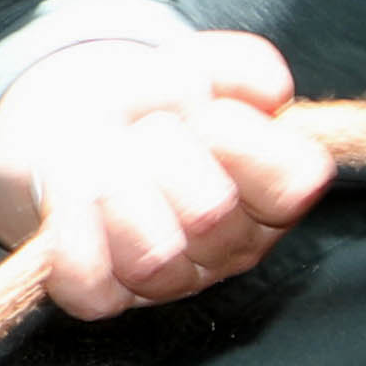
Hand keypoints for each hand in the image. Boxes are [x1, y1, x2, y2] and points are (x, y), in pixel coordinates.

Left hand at [0, 26, 335, 318]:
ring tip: (101, 160)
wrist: (78, 132)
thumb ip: (243, 67)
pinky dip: (71, 230)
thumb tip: (269, 91)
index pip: (294, 185)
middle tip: (145, 132)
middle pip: (209, 215)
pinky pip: (87, 280)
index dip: (245, 141)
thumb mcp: (201, 69)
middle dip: (163, 153)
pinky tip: (72, 196)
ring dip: (113, 189)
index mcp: (272, 194)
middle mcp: (230, 247)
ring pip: (150, 256)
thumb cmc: (152, 108)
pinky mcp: (106, 297)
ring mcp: (171, 281)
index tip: (209, 114)